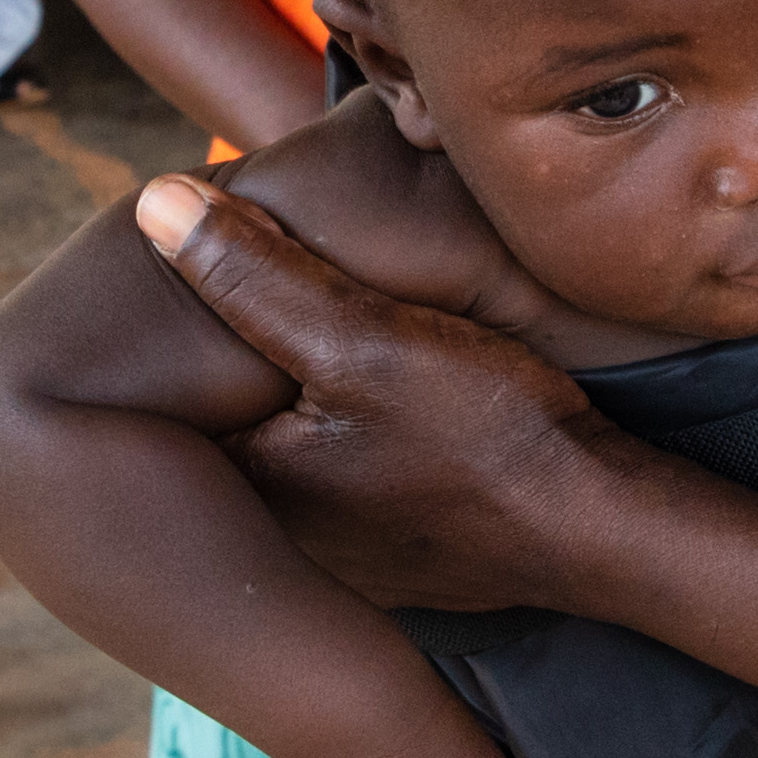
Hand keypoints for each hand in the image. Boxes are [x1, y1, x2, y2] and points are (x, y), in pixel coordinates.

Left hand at [132, 174, 625, 611]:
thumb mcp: (364, 339)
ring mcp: (340, 553)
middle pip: (238, 416)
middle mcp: (281, 535)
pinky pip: (347, 478)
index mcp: (251, 484)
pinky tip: (393, 403)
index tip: (218, 263)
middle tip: (280, 285)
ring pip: (294, 446)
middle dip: (247, 355)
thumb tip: (154, 202)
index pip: (180, 388)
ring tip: (342, 334)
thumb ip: (257, 275)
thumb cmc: (487, 434)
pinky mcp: (393, 554)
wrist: (603, 529)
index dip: (191, 315)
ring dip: (304, 396)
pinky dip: (353, 436)